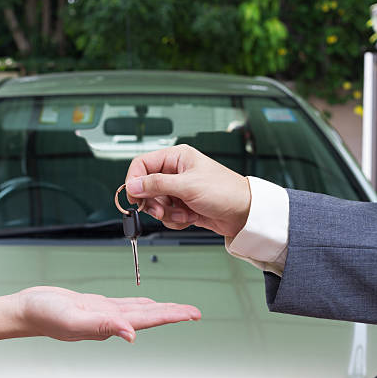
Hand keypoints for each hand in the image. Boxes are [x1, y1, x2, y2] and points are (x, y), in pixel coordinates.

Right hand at [17, 286, 200, 342]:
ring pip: (141, 310)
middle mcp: (111, 321)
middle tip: (195, 311)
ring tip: (179, 308)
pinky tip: (149, 303)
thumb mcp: (73, 318)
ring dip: (161, 309)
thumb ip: (102, 326)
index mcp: (109, 325)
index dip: (172, 316)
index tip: (191, 315)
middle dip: (174, 313)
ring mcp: (105, 314)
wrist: (27, 309)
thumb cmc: (44, 315)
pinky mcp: (97, 305)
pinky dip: (141, 303)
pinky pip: (126, 304)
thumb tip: (132, 335)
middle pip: (150, 316)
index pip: (148, 320)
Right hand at [125, 144, 250, 237]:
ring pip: (156, 204)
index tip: (134, 197)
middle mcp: (175, 172)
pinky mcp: (183, 205)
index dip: (134, 180)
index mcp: (176, 158)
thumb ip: (156, 184)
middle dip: (154, 202)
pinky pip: (167, 214)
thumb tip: (133, 185)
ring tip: (184, 213)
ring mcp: (179, 190)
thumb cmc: (225, 191)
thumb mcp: (187, 186)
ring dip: (168, 213)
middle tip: (161, 210)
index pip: (142, 164)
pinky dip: (176, 219)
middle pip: (146, 187)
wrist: (243, 213)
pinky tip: (190, 217)